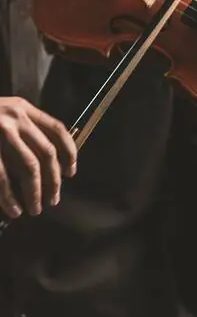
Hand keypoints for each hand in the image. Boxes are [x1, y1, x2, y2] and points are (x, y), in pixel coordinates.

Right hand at [0, 97, 76, 217]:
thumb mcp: (2, 112)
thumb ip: (23, 128)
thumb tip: (50, 161)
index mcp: (23, 107)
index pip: (57, 130)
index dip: (69, 152)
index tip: (70, 172)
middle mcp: (14, 117)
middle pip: (46, 153)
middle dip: (53, 180)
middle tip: (54, 200)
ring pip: (29, 167)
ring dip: (35, 192)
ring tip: (35, 209)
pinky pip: (2, 177)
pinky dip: (9, 196)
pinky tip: (13, 209)